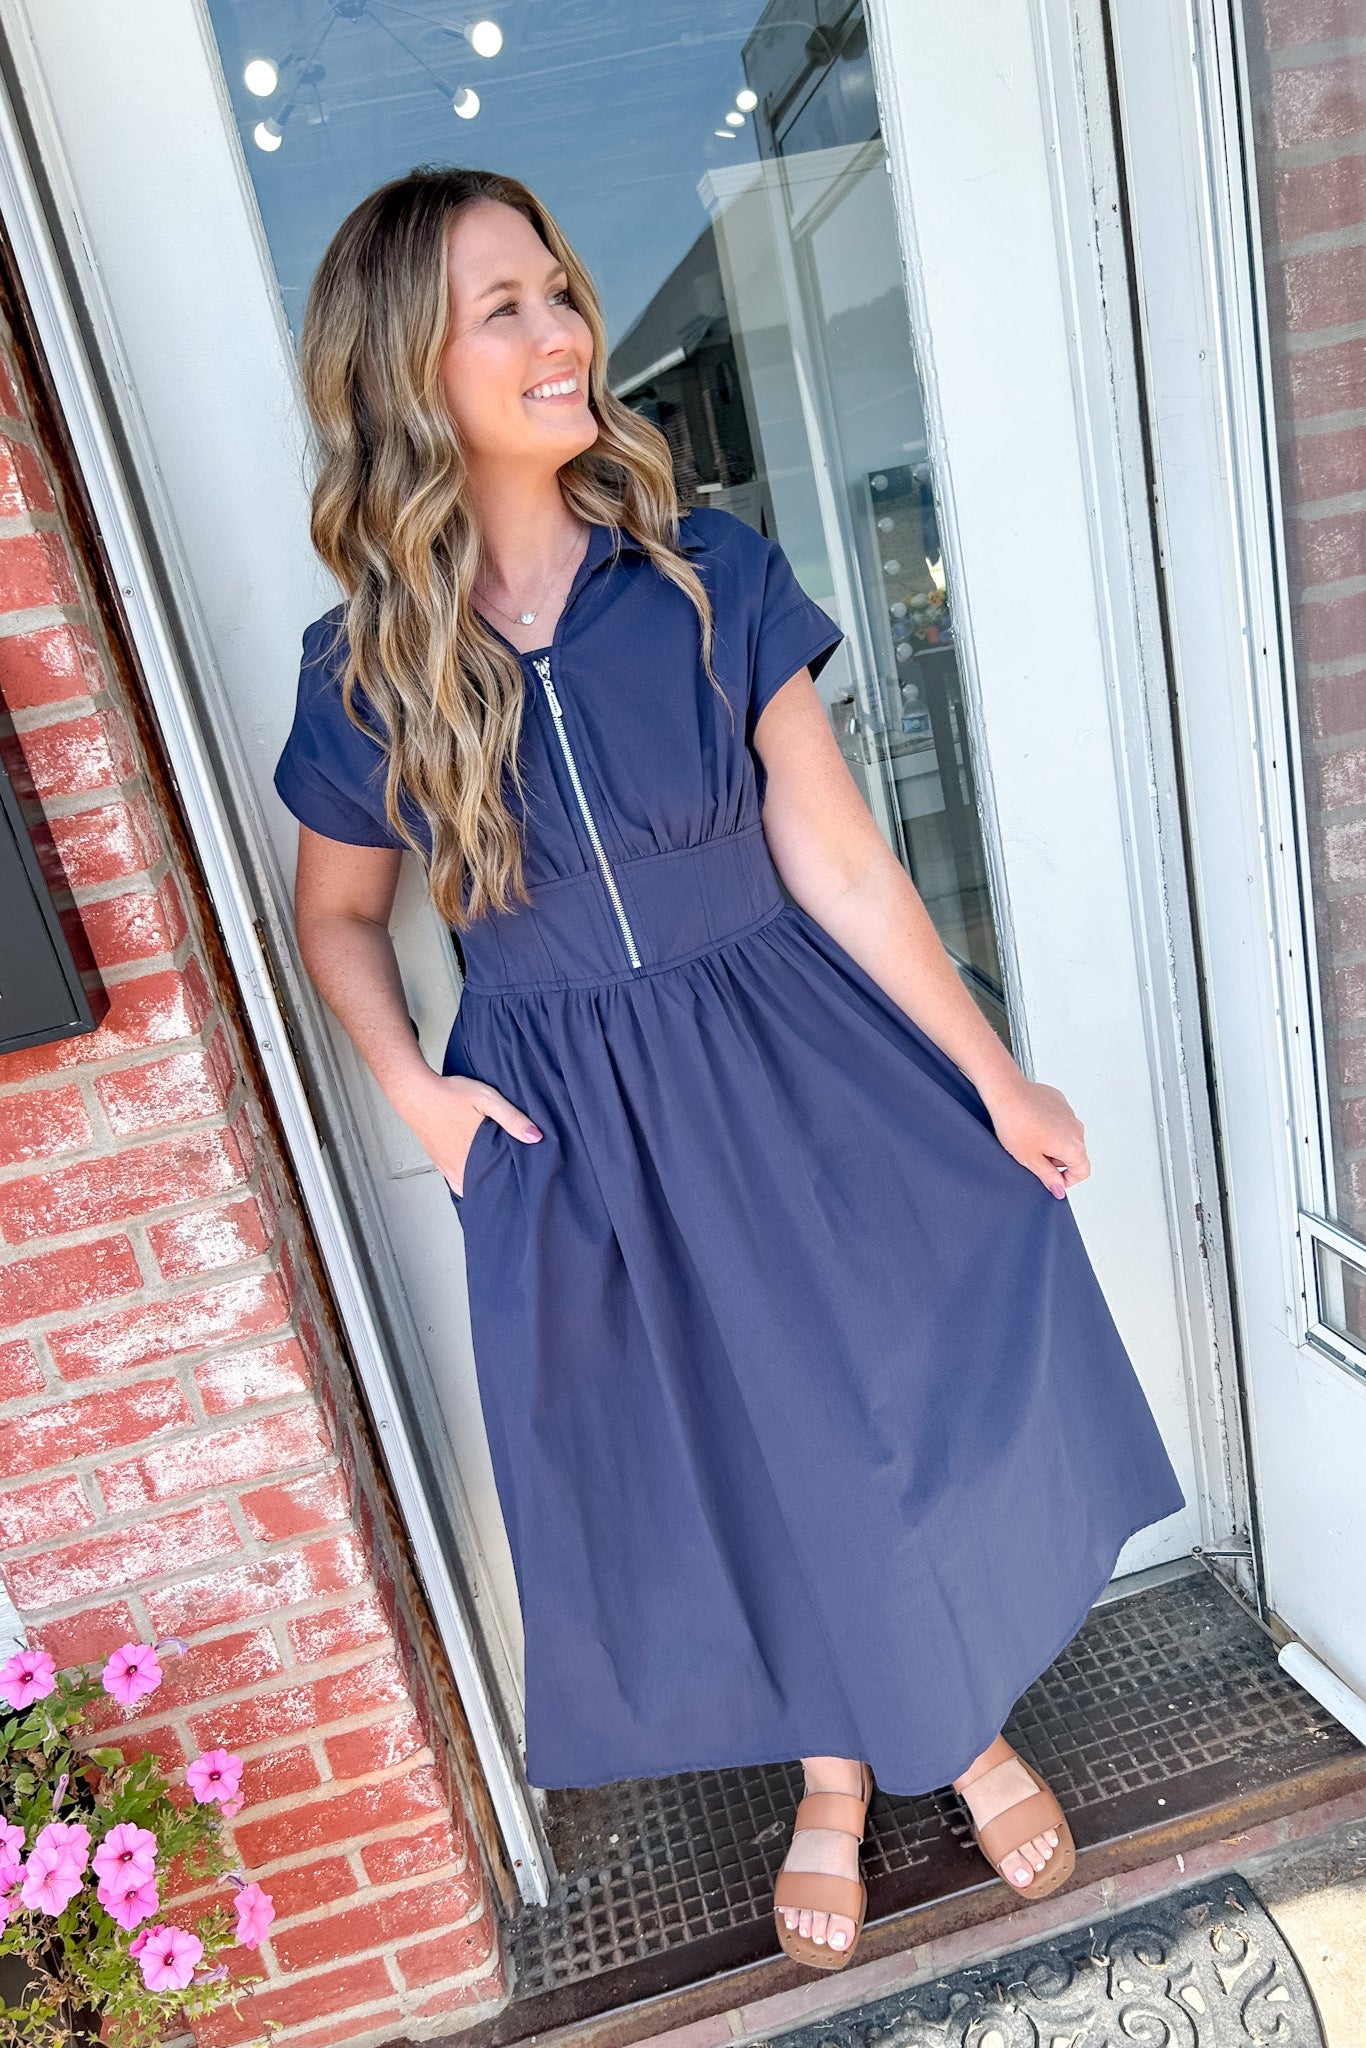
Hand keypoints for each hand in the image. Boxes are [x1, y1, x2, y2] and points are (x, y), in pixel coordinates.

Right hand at [397, 1072, 541, 1196]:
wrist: (415, 1093)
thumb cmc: (448, 1095)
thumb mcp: (486, 1099)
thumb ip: (511, 1118)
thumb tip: (535, 1137)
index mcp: (473, 1157)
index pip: (495, 1185)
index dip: (510, 1188)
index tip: (524, 1188)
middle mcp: (458, 1167)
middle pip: (482, 1190)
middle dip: (498, 1189)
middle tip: (514, 1187)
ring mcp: (446, 1167)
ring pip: (467, 1187)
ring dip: (482, 1186)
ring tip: (498, 1182)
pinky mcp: (439, 1162)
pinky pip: (455, 1181)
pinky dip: (466, 1181)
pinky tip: (476, 1173)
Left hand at [978, 1074, 1089, 1197]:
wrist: (1006, 1093)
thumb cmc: (1015, 1123)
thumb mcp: (1030, 1159)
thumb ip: (1048, 1177)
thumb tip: (1058, 1189)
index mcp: (1074, 1146)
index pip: (1082, 1172)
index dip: (1066, 1180)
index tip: (1050, 1178)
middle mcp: (1077, 1129)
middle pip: (1074, 1154)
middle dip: (1056, 1160)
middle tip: (1032, 1156)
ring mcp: (1070, 1114)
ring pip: (1066, 1137)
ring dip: (1052, 1143)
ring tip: (1028, 1137)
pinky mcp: (1060, 1102)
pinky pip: (1059, 1121)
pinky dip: (1048, 1126)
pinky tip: (1029, 1123)